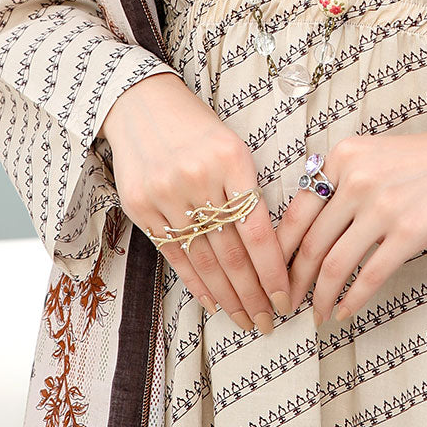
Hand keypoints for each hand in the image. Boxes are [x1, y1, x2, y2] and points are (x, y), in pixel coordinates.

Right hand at [99, 70, 292, 332]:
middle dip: (253, 295)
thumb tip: (275, 252)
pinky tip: (213, 302)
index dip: (273, 272)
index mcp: (232, 161)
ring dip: (228, 296)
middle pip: (231, 253)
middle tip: (269, 323)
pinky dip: (195, 282)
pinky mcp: (140, 205)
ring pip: (204, 259)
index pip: (258, 232)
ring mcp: (166, 194)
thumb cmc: (199, 130)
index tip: (286, 299)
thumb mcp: (234, 148)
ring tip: (246, 319)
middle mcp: (198, 179)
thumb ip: (250, 193)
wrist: (141, 103)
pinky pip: (174, 253)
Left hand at [275, 129, 426, 323]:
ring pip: (334, 264)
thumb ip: (337, 184)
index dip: (278, 252)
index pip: (296, 213)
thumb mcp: (370, 158)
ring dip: (320, 296)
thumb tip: (305, 232)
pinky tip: (343, 312)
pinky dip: (351, 299)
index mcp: (341, 159)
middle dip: (294, 281)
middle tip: (288, 302)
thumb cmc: (420, 163)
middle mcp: (357, 180)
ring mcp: (382, 207)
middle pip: (310, 243)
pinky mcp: (409, 232)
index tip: (273, 275)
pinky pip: (369, 275)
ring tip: (317, 313)